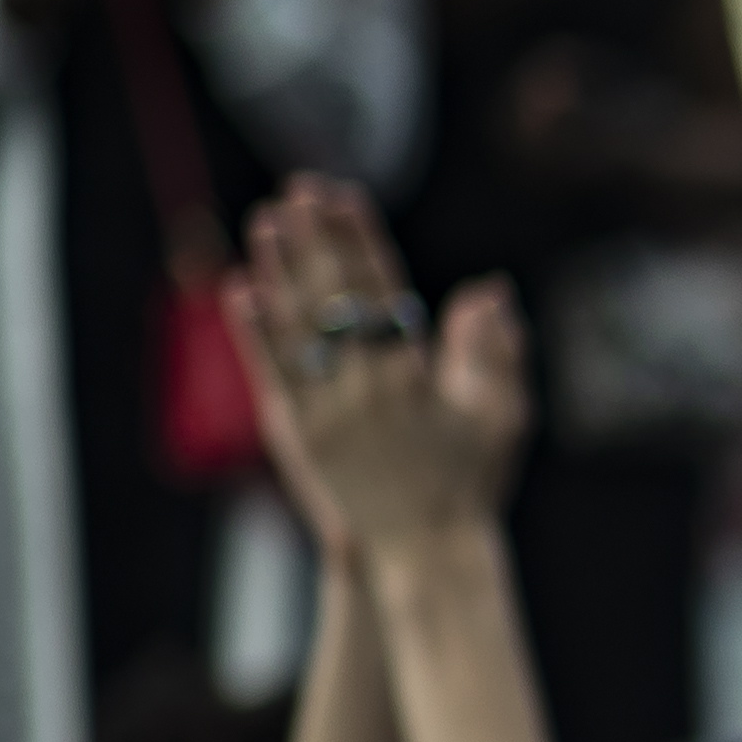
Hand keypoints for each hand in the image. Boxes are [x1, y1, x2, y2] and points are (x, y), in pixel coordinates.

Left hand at [224, 179, 525, 554]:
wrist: (423, 551)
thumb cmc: (468, 482)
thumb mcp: (500, 416)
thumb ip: (493, 352)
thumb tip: (489, 291)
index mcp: (418, 376)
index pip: (383, 288)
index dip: (359, 237)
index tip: (343, 194)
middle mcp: (370, 387)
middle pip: (336, 296)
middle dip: (316, 239)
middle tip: (297, 191)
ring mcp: (330, 410)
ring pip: (299, 325)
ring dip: (279, 269)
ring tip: (266, 222)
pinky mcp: (300, 435)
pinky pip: (272, 371)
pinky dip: (256, 330)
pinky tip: (241, 290)